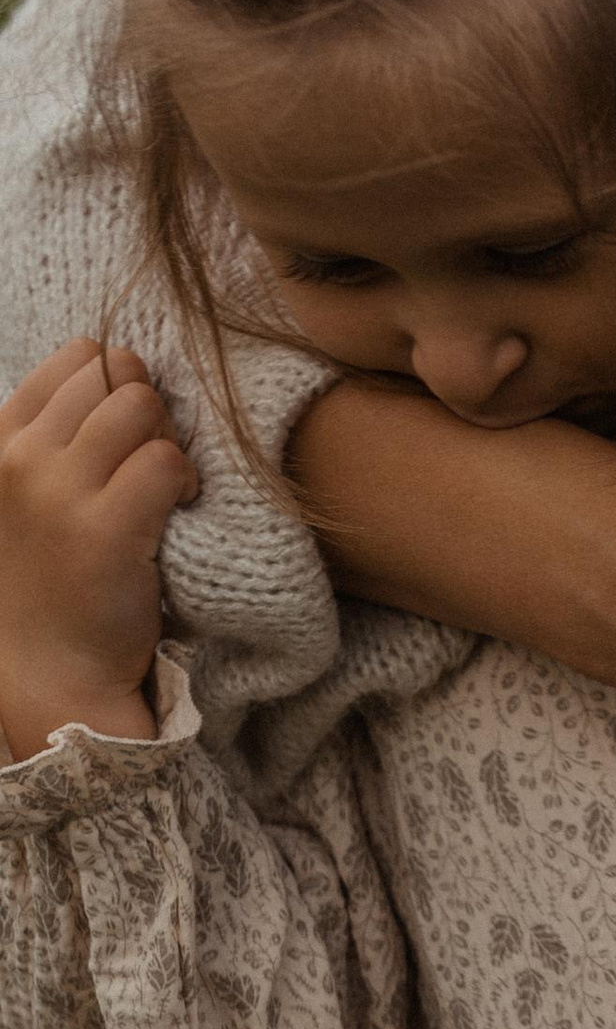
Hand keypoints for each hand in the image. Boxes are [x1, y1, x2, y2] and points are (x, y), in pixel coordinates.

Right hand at [0, 340, 197, 761]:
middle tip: (151, 466)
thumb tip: (126, 366)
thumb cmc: (53, 577)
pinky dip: (185, 481)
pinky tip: (176, 511)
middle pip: (117, 374)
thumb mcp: (31, 492)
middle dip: (150, 410)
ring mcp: (57, 491)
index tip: (127, 437)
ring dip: (170, 442)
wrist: (50, 670)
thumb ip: (60, 432)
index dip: (121, 385)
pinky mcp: (103, 530)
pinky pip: (166, 460)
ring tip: (164, 489)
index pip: (78, 358)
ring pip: (143, 406)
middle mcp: (18, 459)